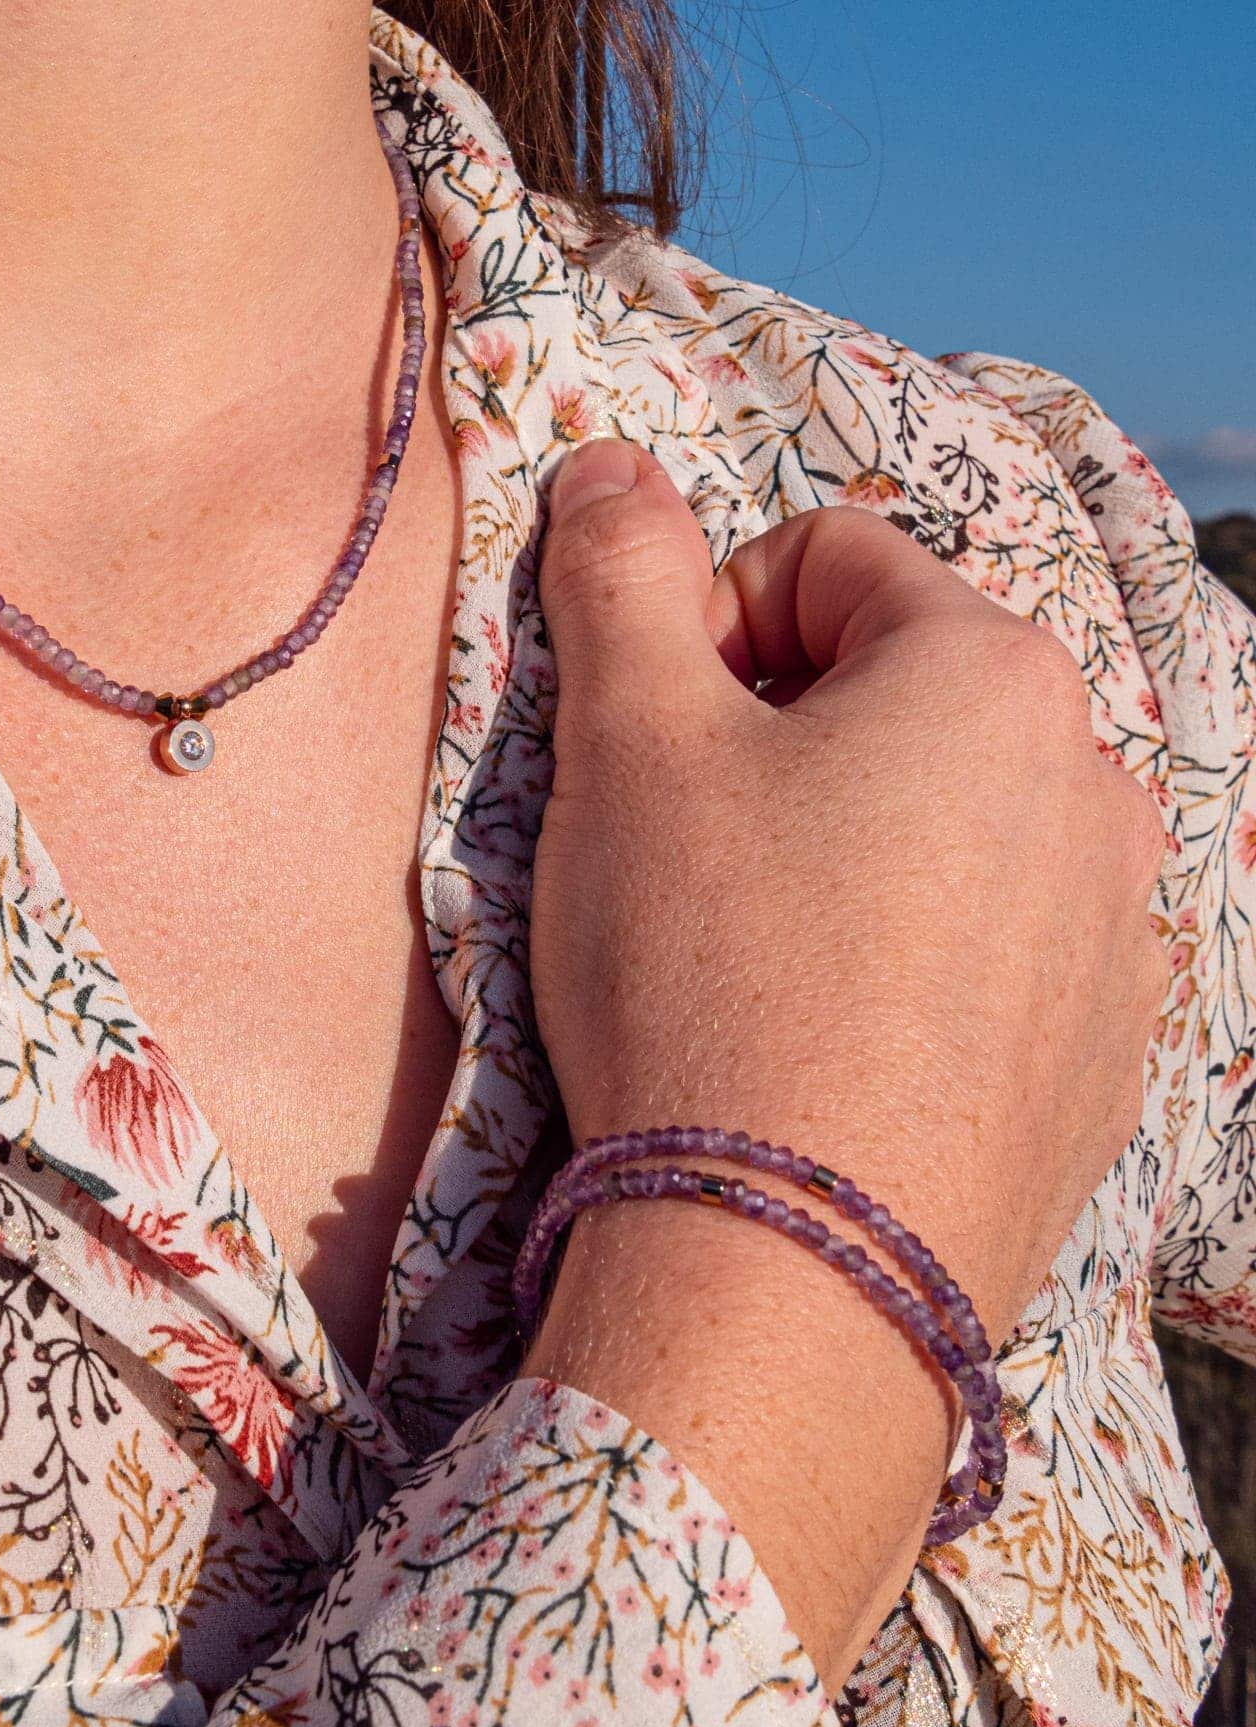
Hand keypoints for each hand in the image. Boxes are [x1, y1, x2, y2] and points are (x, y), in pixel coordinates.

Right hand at [522, 436, 1167, 1681]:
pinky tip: (839, 1037)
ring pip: (957, 819)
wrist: (794, 1265)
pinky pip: (1006, 946)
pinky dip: (921, 956)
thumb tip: (608, 461)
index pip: (826, 555)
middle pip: (902, 685)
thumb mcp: (629, 745)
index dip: (707, 623)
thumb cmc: (706, 966)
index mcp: (985, 668)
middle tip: (693, 852)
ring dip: (857, 843)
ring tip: (767, 954)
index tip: (651, 739)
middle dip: (787, 735)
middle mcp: (1093, 775)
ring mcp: (1119, 924)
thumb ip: (614, 574)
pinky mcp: (1110, 1052)